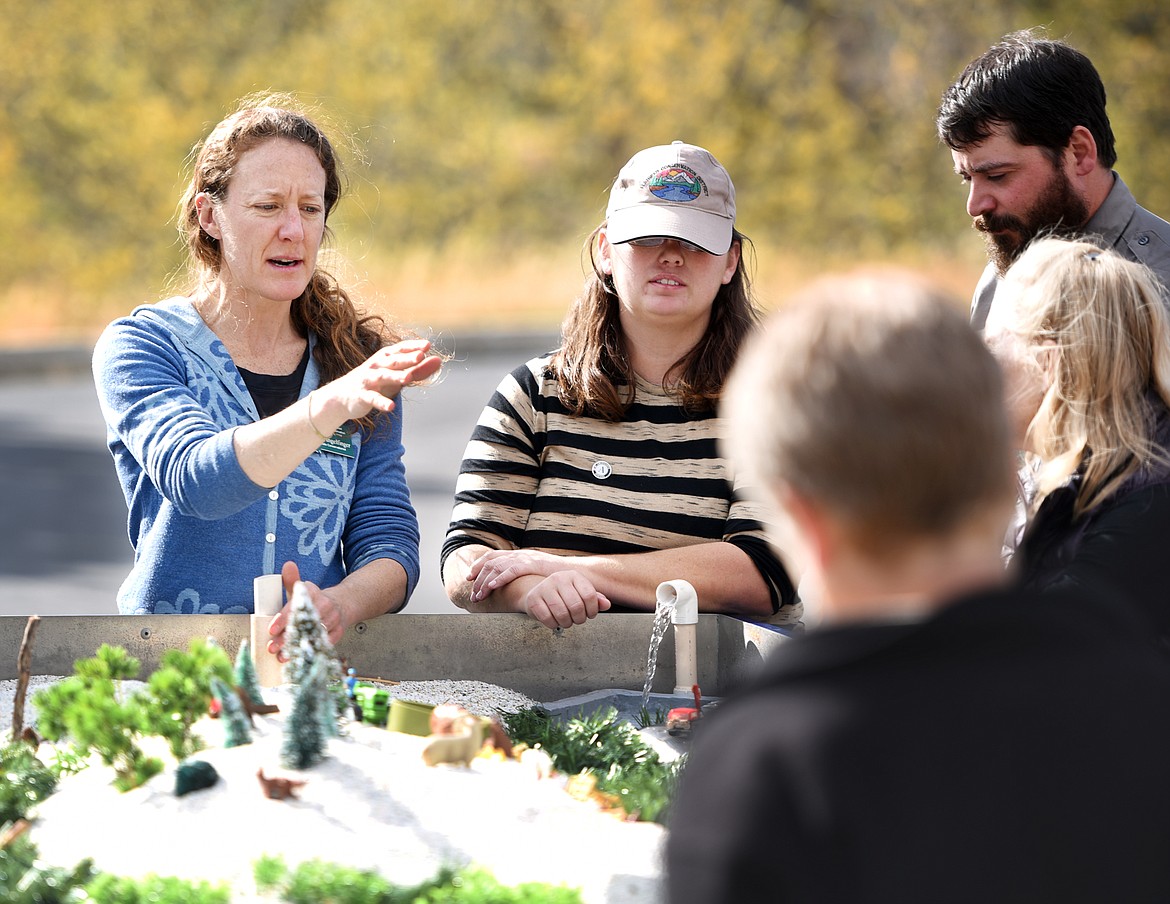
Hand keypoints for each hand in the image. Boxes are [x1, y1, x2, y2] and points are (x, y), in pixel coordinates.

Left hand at [267, 560, 347, 658]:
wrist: (343, 604)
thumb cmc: (316, 599)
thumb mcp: (304, 588)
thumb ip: (292, 579)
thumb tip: (288, 565)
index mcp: (313, 593)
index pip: (297, 605)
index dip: (284, 618)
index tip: (271, 629)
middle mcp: (325, 605)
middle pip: (304, 623)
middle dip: (286, 637)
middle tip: (272, 647)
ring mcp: (333, 619)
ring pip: (313, 635)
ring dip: (297, 647)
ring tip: (282, 656)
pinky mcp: (338, 632)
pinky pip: (324, 644)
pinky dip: (311, 651)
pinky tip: (299, 658)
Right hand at [322, 339, 442, 421]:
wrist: (342, 396)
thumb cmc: (375, 383)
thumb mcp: (397, 375)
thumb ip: (419, 369)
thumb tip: (439, 361)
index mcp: (385, 358)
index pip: (400, 349)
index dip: (413, 346)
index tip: (427, 345)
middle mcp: (376, 366)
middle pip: (393, 361)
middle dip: (407, 358)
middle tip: (421, 355)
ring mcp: (368, 380)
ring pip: (383, 377)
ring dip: (395, 376)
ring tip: (408, 377)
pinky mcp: (362, 396)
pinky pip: (373, 399)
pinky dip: (381, 402)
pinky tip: (391, 407)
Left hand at [468, 548, 563, 601]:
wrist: (579, 575)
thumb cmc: (559, 580)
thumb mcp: (537, 577)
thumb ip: (524, 579)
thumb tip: (511, 589)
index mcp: (520, 557)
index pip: (493, 557)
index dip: (479, 566)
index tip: (469, 579)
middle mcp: (521, 555)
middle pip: (491, 562)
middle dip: (478, 578)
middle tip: (473, 594)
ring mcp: (527, 558)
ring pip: (498, 566)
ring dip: (486, 581)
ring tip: (479, 595)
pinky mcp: (534, 564)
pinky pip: (512, 570)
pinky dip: (500, 578)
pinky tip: (492, 586)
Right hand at [520, 570, 611, 629]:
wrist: (537, 592)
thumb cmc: (562, 594)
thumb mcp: (580, 593)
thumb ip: (595, 599)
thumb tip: (606, 604)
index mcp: (573, 575)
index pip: (590, 595)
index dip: (593, 610)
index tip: (590, 614)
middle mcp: (558, 578)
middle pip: (576, 606)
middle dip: (579, 619)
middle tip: (577, 619)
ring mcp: (544, 587)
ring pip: (562, 613)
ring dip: (566, 623)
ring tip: (566, 621)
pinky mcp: (533, 598)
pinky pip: (547, 618)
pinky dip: (553, 624)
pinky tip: (555, 621)